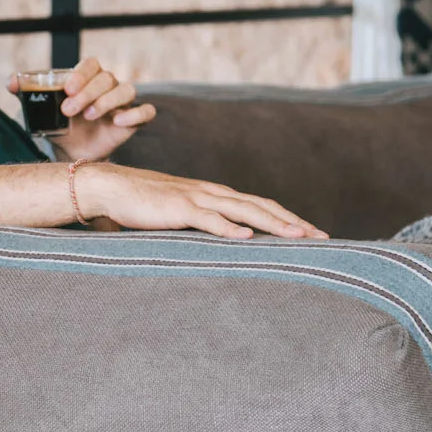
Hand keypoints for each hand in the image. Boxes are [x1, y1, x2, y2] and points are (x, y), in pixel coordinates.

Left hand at [9, 58, 155, 159]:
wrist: (73, 156)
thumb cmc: (60, 127)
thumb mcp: (41, 110)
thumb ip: (27, 93)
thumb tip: (11, 82)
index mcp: (88, 78)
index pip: (91, 64)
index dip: (81, 73)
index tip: (66, 89)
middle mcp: (108, 86)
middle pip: (106, 78)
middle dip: (87, 92)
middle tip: (68, 110)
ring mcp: (123, 103)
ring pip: (126, 90)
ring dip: (108, 100)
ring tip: (90, 116)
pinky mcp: (133, 121)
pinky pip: (146, 111)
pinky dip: (136, 113)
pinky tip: (119, 121)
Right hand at [76, 163, 328, 239]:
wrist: (109, 187)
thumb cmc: (142, 205)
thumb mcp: (180, 215)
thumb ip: (202, 225)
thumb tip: (223, 244)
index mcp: (215, 195)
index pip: (260, 206)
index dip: (288, 218)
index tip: (312, 234)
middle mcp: (212, 193)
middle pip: (262, 205)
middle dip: (293, 221)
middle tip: (322, 238)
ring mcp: (196, 198)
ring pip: (243, 209)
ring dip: (272, 223)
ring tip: (297, 236)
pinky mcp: (177, 208)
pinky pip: (207, 218)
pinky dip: (228, 226)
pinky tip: (245, 236)